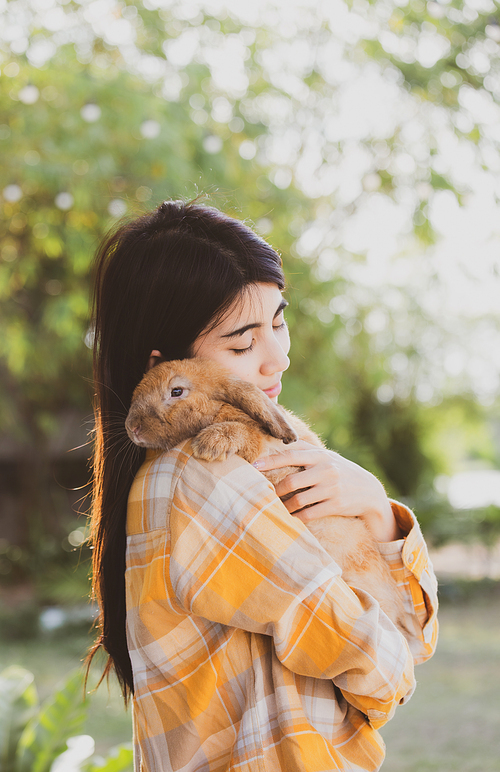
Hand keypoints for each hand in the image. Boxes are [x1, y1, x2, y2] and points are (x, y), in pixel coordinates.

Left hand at [253, 441, 401, 542]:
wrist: (370, 491)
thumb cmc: (341, 471)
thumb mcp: (327, 457)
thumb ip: (305, 449)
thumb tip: (278, 437)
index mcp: (321, 456)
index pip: (291, 454)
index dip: (271, 460)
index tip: (254, 465)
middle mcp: (326, 470)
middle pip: (292, 480)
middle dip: (275, 489)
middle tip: (261, 494)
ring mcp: (332, 488)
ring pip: (298, 500)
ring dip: (283, 506)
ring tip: (272, 508)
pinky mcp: (336, 505)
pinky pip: (309, 514)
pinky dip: (296, 517)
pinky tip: (288, 519)